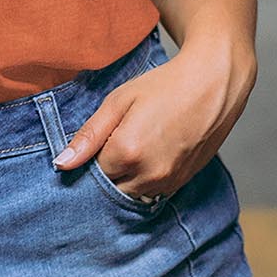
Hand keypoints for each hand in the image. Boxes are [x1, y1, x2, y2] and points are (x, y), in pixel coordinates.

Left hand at [53, 38, 253, 199]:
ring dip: (125, 178)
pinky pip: (153, 192)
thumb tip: (62, 164)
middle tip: (113, 143)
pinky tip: (151, 152)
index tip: (97, 140)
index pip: (91, 173)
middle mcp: (148, 174)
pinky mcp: (183, 182)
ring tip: (135, 144)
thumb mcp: (119, 101)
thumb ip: (88, 136)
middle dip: (105, 172)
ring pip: (131, 193)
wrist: (214, 83)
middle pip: (110, 188)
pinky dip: (144, 179)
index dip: (90, 157)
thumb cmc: (164, 85)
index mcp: (127, 152)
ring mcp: (168, 181)